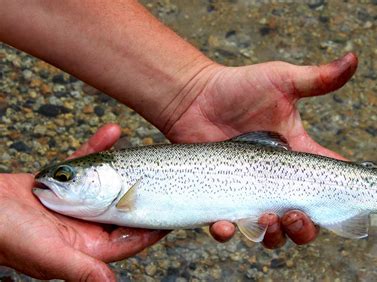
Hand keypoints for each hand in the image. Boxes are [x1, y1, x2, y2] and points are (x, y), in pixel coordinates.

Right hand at [0, 124, 167, 280]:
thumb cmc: (6, 235)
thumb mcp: (48, 253)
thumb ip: (81, 268)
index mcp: (87, 247)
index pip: (130, 238)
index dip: (152, 225)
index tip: (172, 211)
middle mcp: (84, 227)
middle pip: (123, 209)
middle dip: (142, 192)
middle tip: (163, 174)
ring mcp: (74, 205)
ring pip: (107, 184)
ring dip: (122, 165)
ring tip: (138, 149)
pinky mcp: (60, 184)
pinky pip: (84, 165)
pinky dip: (96, 149)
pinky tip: (110, 134)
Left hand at [163, 53, 357, 247]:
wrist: (194, 97)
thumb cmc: (239, 88)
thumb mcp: (281, 81)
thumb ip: (317, 78)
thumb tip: (353, 58)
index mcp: (296, 157)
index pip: (327, 183)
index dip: (341, 197)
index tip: (348, 202)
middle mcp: (275, 181)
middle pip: (303, 220)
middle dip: (305, 228)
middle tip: (294, 215)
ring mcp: (248, 192)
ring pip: (270, 231)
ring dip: (274, 235)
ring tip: (265, 219)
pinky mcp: (221, 199)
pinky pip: (227, 227)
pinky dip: (227, 232)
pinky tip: (225, 224)